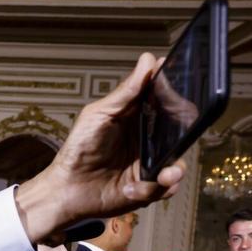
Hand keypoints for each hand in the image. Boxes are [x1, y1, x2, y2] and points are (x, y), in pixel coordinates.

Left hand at [15, 53, 185, 241]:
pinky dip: (151, 190)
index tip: (182, 100)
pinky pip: (164, 189)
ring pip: (177, 164)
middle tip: (179, 139)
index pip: (168, 104)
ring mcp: (148, 164)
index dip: (178, 101)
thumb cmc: (78, 149)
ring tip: (164, 176)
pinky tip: (130, 189)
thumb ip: (126, 92)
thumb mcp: (99, 115)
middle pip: (180, 135)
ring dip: (173, 171)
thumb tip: (148, 60)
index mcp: (138, 118)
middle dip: (185, 138)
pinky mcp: (146, 187)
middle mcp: (147, 140)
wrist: (66, 189)